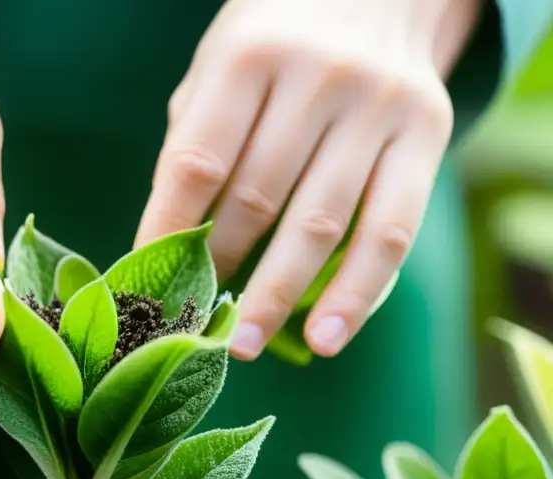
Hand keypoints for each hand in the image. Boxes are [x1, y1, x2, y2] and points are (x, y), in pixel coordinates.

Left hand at [137, 0, 480, 359]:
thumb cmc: (275, 41)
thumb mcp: (220, 66)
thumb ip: (196, 140)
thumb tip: (168, 243)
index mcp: (249, 55)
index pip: (198, 162)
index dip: (167, 230)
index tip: (144, 284)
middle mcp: (318, 76)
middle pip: (256, 199)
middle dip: (219, 269)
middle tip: (190, 324)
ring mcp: (378, 107)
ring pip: (320, 225)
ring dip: (276, 297)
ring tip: (243, 344)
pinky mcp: (427, 135)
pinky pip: (390, 233)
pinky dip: (356, 295)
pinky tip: (324, 339)